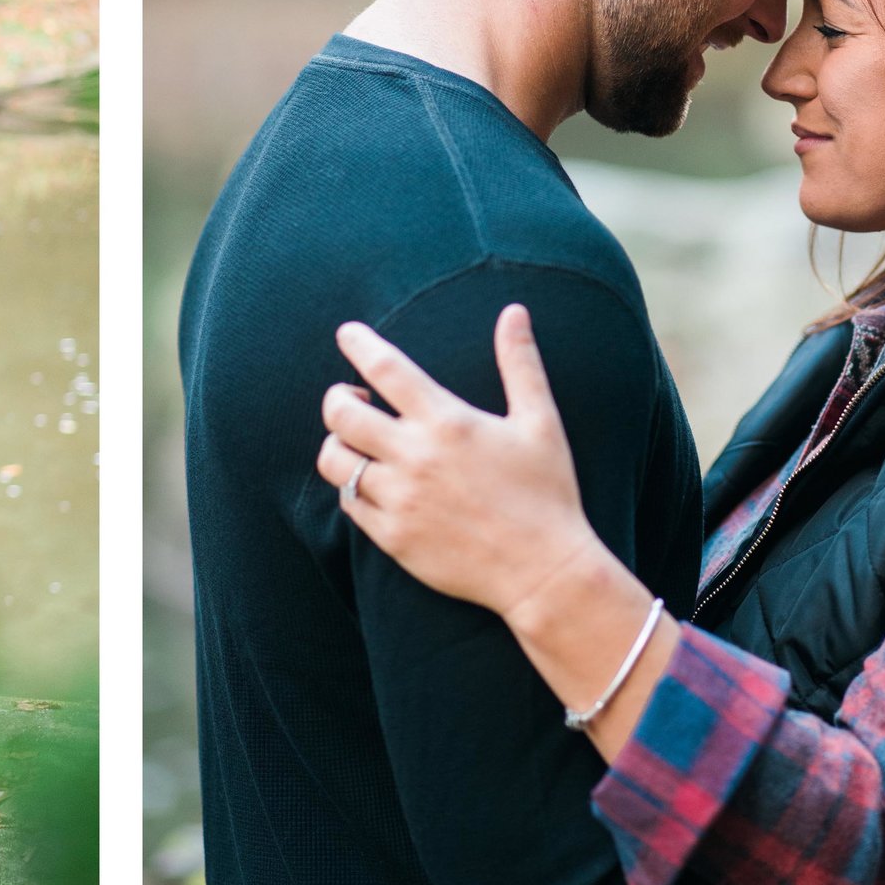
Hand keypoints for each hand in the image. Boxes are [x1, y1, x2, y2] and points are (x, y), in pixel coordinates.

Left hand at [314, 303, 598, 625]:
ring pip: (335, 461)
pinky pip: (350, 503)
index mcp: (448, 422)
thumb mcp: (540, 423)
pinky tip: (374, 483)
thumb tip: (514, 311)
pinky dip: (353, 488)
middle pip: (341, 414)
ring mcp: (399, 500)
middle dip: (338, 398)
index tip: (347, 332)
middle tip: (354, 399)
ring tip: (359, 443)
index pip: (385, 369)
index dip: (359, 343)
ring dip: (339, 445)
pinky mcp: (392, 538)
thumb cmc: (548, 493)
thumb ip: (520, 364)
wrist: (544, 572)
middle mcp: (415, 458)